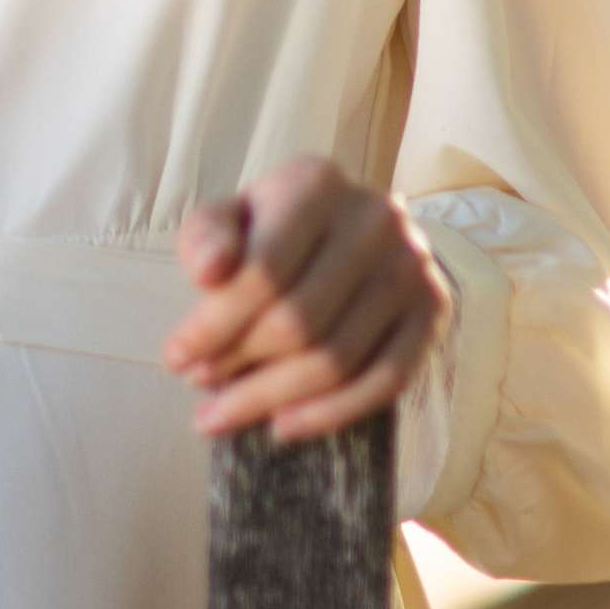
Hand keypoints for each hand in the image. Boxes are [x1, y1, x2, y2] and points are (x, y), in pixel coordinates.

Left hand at [165, 155, 452, 442]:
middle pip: (298, 322)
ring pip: (337, 358)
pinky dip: (331, 413)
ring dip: (272, 399)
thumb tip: (209, 271)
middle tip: (199, 389)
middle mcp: (374, 219)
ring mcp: (411, 266)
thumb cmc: (276, 228)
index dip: (213, 325)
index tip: (176, 358)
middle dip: (239, 367)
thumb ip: (207, 237)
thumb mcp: (233, 217)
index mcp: (317, 183)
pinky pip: (385, 381)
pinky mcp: (433, 310)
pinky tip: (284, 425)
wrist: (357, 229)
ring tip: (224, 414)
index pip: (262, 272)